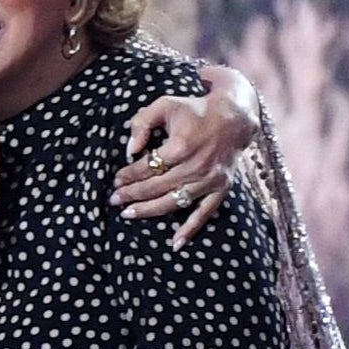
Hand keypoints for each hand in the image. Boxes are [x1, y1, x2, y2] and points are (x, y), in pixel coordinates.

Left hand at [115, 68, 258, 241]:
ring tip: (128, 214)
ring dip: (149, 210)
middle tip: (115, 199)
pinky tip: (175, 243)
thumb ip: (142, 122)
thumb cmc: (194, 110)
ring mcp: (209, 180)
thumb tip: (131, 149)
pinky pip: (204, 214)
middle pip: (157, 186)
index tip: (117, 179)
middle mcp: (196, 166)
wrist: (234, 116)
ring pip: (174, 202)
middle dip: (132, 194)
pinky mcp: (221, 188)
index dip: (129, 174)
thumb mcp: (165, 104)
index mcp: (181, 145)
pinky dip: (190, 229)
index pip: (148, 166)